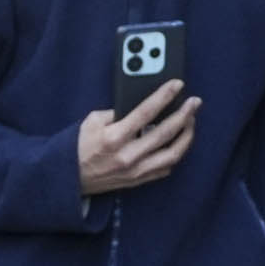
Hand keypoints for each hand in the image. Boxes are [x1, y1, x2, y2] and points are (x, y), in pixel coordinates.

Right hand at [76, 83, 195, 195]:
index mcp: (114, 137)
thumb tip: (140, 105)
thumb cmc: (80, 147)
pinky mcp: (139, 180)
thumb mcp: (92, 121)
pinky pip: (166, 167)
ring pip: (173, 153)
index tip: (177, 85)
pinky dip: (176, 153)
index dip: (165, 96)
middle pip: (165, 133)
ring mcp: (135, 170)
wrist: (69, 177)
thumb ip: (117, 112)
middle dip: (184, 114)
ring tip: (191, 122)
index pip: (146, 112)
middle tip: (194, 102)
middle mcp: (128, 156)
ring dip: (186, 136)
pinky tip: (178, 142)